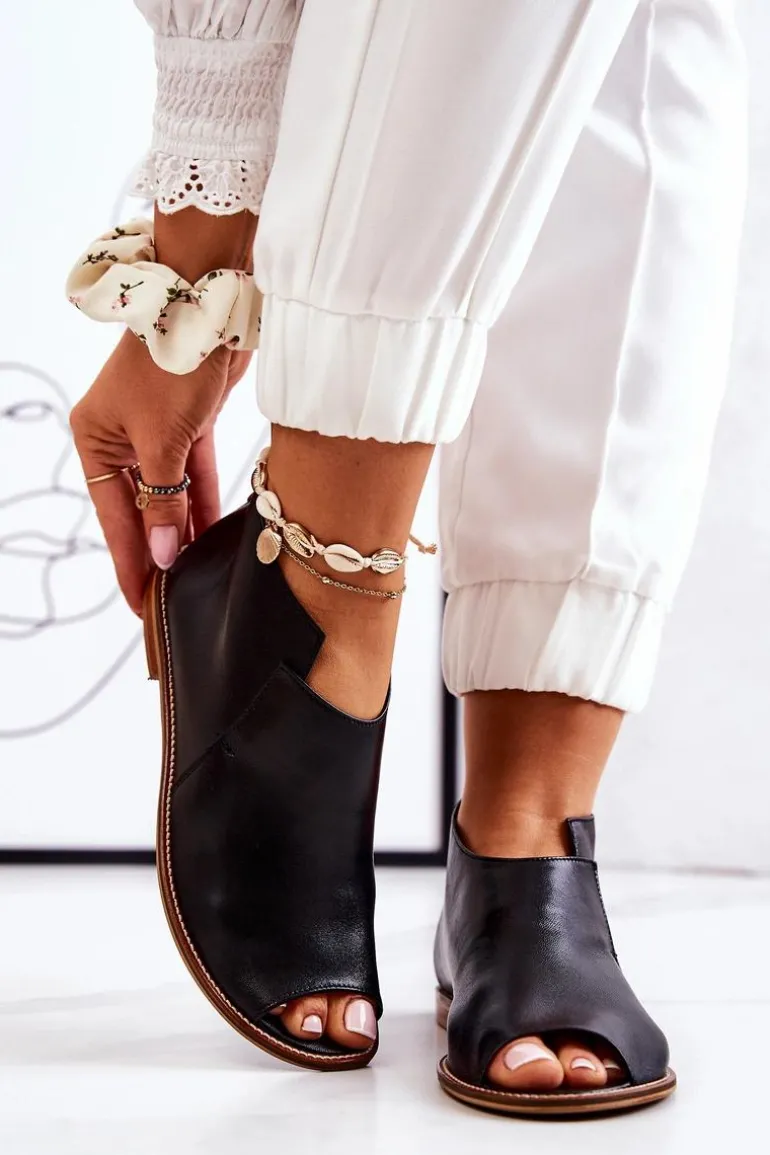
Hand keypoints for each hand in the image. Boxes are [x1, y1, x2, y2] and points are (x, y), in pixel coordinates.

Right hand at [70, 329, 251, 613]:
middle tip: (171, 599)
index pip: (114, 517)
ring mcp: (156, 432)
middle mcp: (121, 438)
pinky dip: (204, 502)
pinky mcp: (190, 425)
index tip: (141, 602)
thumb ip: (164, 502)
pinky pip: (195, 475)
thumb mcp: (163, 442)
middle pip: (141, 509)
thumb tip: (164, 555)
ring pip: (171, 494)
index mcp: (95, 441)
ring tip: (195, 577)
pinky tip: (212, 537)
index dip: (130, 561)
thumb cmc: (171, 364)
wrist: (209, 305)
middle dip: (158, 551)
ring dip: (185, 531)